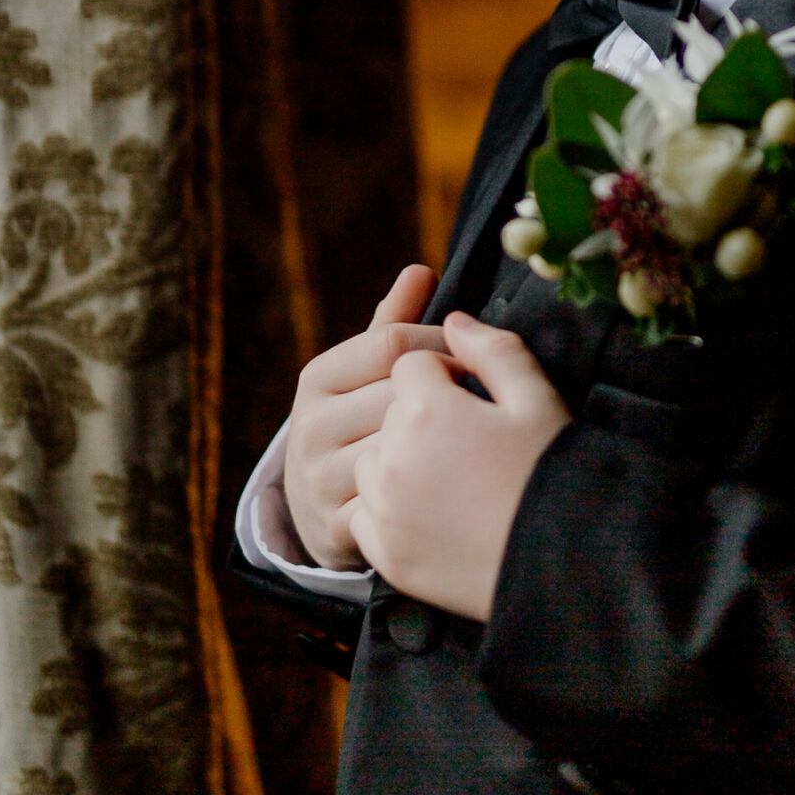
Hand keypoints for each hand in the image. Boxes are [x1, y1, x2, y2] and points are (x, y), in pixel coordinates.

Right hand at [284, 265, 446, 567]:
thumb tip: (421, 269)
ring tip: (473, 442)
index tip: (471, 361)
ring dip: (447, 444)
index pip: (391, 344)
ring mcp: (320, 479)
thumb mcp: (363, 373)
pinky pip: (403, 499)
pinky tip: (455, 483)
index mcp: (316, 378)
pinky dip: (434, 490)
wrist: (317, 510)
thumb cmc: (358, 423)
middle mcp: (309, 427)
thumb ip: (393, 323)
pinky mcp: (341, 525)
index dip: (443, 347)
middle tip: (485, 403)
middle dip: (450, 396)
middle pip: (402, 394)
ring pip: (405, 447)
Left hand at [348, 311, 571, 621]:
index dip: (447, 375)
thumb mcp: (536, 399)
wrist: (563, 561)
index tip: (477, 398)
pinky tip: (433, 511)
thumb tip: (454, 321)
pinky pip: (366, 513)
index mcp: (426, 410)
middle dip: (424, 416)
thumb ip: (493, 349)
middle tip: (474, 441)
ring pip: (372, 459)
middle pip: (390, 411)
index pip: (411, 365)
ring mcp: (384, 508)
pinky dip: (389, 509)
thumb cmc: (553, 472)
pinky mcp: (384, 551)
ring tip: (453, 475)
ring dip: (400, 459)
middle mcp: (392, 457)